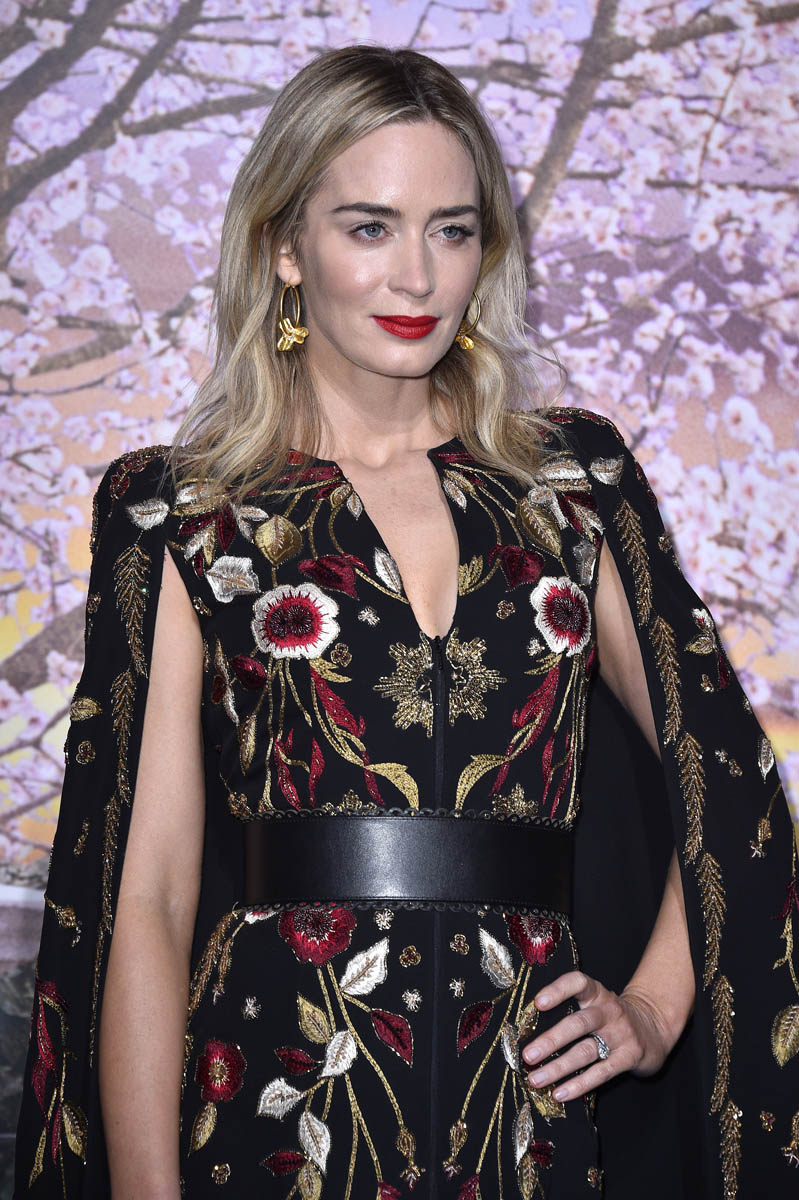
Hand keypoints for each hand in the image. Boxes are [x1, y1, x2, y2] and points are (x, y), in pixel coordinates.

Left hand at [520, 970, 671, 1101]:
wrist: (653, 1027)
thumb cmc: (610, 1017)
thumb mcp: (595, 1003)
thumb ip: (570, 1010)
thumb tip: (528, 1033)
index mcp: (596, 993)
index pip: (578, 983)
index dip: (558, 990)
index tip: (537, 1003)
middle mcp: (609, 1010)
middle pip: (577, 1024)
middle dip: (551, 1041)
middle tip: (527, 1055)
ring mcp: (620, 1034)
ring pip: (585, 1051)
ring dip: (558, 1068)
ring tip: (536, 1079)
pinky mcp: (629, 1056)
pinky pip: (601, 1073)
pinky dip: (579, 1084)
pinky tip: (560, 1093)